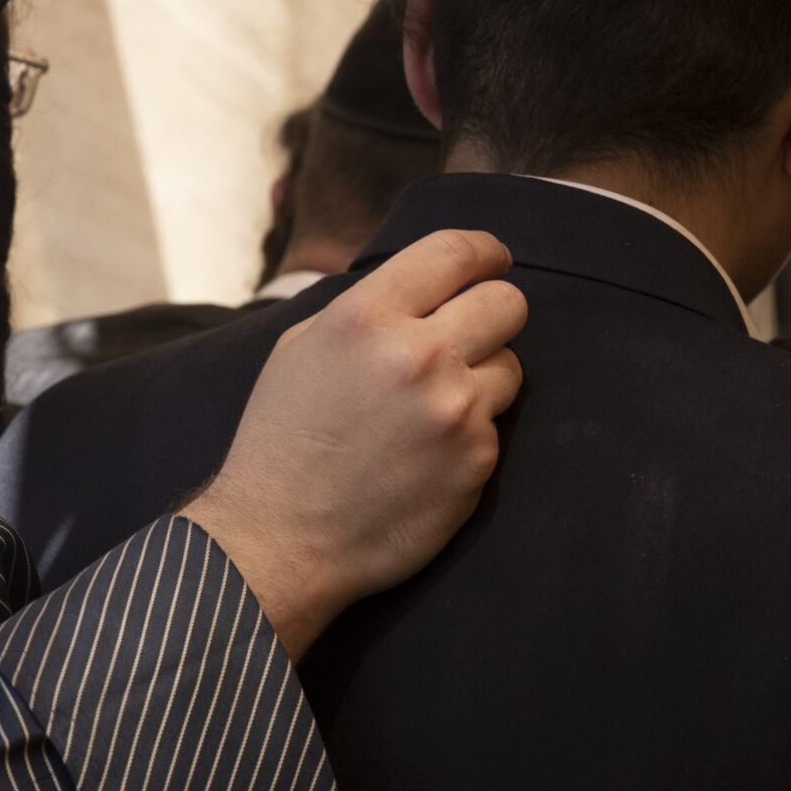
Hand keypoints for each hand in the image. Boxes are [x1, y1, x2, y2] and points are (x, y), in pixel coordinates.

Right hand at [183, 229, 525, 658]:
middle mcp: (418, 355)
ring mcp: (453, 410)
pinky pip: (495, 427)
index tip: (495, 260)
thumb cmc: (283, 441)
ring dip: (482, 380)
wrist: (279, 539)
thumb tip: (425, 285)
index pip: (456, 252)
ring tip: (431, 411)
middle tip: (475, 335)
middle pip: (507, 304)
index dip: (486, 251)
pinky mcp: (476, 461)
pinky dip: (470, 436)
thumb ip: (368, 308)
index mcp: (366, 316)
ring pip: (510, 367)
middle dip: (494, 314)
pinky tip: (425, 457)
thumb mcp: (302, 348)